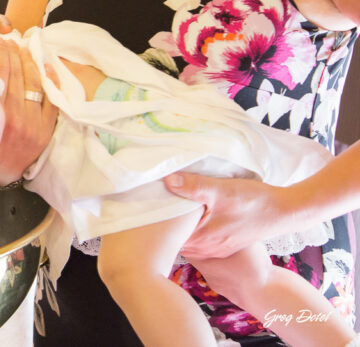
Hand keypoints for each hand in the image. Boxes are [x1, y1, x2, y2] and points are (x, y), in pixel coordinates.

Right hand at [0, 38, 57, 185]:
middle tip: (12, 40)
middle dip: (14, 54)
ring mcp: (32, 124)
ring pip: (34, 85)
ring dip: (30, 62)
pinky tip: (46, 66)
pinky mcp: (45, 130)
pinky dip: (50, 82)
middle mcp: (13, 117)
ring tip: (26, 48)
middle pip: (16, 76)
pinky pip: (51, 101)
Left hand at [163, 172, 292, 257]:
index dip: (155, 224)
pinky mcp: (224, 242)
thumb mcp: (221, 190)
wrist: (284, 210)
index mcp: (203, 240)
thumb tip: (167, 181)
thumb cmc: (253, 201)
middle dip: (163, 224)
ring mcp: (216, 248)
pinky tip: (188, 211)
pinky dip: (191, 227)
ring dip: (178, 225)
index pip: (168, 237)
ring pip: (187, 238)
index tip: (144, 208)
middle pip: (175, 238)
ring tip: (166, 204)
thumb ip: (193, 186)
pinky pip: (199, 237)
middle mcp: (207, 249)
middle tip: (150, 203)